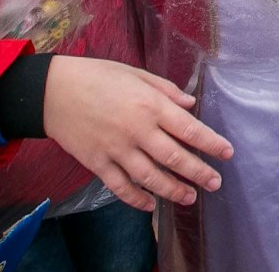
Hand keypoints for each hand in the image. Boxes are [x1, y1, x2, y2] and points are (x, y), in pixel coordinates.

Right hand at [42, 55, 233, 211]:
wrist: (51, 91)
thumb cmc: (96, 76)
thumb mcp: (135, 73)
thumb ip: (166, 90)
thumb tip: (190, 104)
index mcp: (149, 104)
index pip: (188, 129)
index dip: (210, 143)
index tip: (227, 153)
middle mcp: (137, 130)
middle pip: (175, 158)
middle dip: (199, 173)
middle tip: (215, 183)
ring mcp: (116, 149)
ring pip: (151, 177)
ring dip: (173, 190)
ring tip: (190, 197)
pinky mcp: (97, 163)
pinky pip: (121, 187)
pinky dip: (137, 199)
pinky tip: (150, 205)